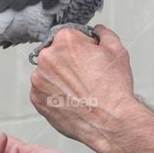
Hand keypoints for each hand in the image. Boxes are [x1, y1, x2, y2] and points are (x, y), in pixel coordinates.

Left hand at [30, 24, 138, 149]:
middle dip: (69, 62)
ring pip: (49, 74)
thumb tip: (96, 30)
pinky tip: (71, 101)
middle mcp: (47, 57)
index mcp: (65, 40)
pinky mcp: (36, 99)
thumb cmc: (114, 89)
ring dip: (60, 79)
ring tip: (80, 92)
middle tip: (86, 77)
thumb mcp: (117, 50)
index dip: (82, 47)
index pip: (69, 36)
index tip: (90, 60)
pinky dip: (55, 95)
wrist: (110, 122)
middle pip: (56, 54)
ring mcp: (39, 79)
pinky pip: (44, 92)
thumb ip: (103, 33)